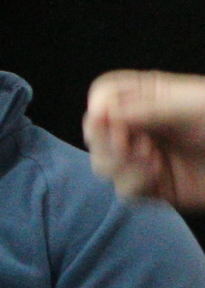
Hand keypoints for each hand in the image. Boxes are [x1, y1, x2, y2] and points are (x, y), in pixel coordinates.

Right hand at [85, 71, 204, 207]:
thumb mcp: (190, 106)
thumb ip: (146, 108)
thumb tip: (102, 112)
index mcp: (149, 97)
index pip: (104, 96)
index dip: (100, 110)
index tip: (112, 122)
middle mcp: (142, 127)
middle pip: (96, 132)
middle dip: (109, 142)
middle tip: (136, 146)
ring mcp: (146, 158)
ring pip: (104, 164)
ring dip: (122, 166)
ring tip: (152, 162)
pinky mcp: (156, 188)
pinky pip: (126, 191)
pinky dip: (136, 185)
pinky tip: (159, 177)